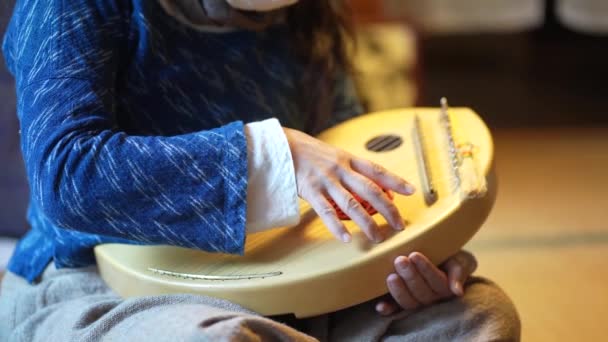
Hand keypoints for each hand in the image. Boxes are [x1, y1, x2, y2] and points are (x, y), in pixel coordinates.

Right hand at [283, 127, 415, 242]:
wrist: (281, 146)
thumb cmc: (308, 153)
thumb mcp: (333, 155)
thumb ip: (350, 169)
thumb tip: (371, 185)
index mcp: (347, 159)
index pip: (376, 170)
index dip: (395, 180)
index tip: (411, 191)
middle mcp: (340, 169)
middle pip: (370, 190)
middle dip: (387, 209)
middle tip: (399, 225)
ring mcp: (325, 180)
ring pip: (351, 204)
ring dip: (367, 223)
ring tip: (377, 237)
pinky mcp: (310, 191)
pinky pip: (325, 211)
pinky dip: (336, 226)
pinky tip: (346, 238)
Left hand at [376, 250, 477, 314]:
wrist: (435, 252)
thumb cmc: (448, 254)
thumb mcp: (459, 259)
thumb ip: (459, 271)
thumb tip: (457, 292)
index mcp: (445, 287)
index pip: (437, 282)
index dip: (426, 269)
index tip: (414, 255)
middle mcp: (431, 298)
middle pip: (422, 293)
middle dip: (410, 277)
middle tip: (400, 260)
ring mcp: (416, 301)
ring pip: (409, 302)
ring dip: (399, 291)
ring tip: (391, 276)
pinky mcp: (401, 301)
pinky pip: (395, 309)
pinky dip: (388, 309)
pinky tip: (380, 306)